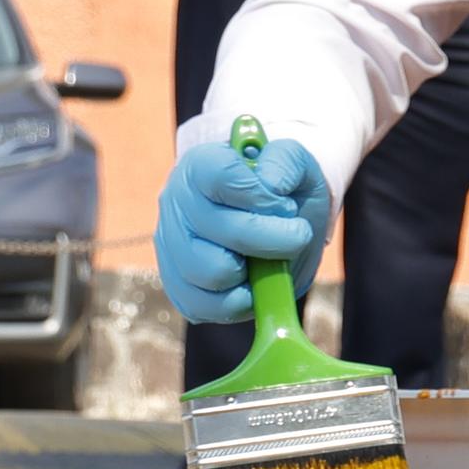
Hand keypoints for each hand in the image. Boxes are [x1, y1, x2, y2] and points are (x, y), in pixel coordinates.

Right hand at [156, 130, 334, 324]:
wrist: (279, 222)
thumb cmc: (283, 191)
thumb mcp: (297, 165)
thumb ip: (287, 162)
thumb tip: (272, 184)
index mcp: (200, 166)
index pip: (220, 175)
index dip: (260, 194)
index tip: (284, 202)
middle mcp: (176, 204)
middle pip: (224, 230)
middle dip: (276, 238)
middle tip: (295, 234)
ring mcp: (171, 247)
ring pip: (212, 271)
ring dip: (256, 271)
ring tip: (269, 258)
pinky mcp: (178, 286)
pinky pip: (204, 306)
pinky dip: (240, 302)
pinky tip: (254, 283)